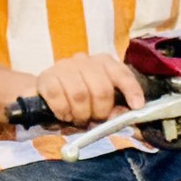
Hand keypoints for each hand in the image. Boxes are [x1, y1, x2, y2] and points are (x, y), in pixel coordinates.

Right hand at [28, 52, 146, 127]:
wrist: (44, 92)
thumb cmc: (77, 98)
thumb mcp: (98, 102)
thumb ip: (113, 109)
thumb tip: (121, 116)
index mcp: (103, 63)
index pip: (121, 74)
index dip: (131, 90)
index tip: (136, 106)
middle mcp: (85, 60)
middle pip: (102, 89)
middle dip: (101, 111)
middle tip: (94, 119)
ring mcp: (64, 67)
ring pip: (80, 95)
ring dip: (81, 114)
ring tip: (78, 119)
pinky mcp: (47, 77)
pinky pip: (58, 97)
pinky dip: (63, 111)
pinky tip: (64, 115)